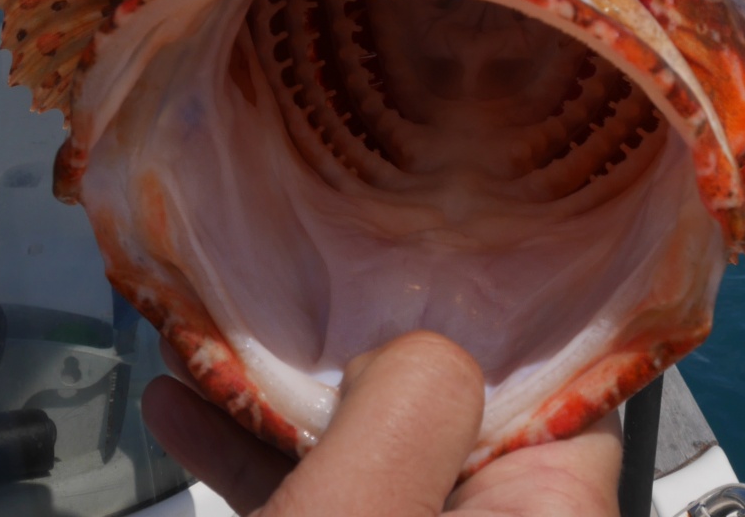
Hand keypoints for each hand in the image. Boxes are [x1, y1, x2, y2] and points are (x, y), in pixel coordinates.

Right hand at [142, 330, 622, 515]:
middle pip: (456, 428)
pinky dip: (269, 475)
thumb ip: (409, 412)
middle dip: (369, 356)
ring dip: (297, 410)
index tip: (417, 253)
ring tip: (215, 345)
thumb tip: (423, 349)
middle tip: (301, 286)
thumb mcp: (358, 515)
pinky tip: (185, 422)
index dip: (491, 320)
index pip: (560, 399)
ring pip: (380, 473)